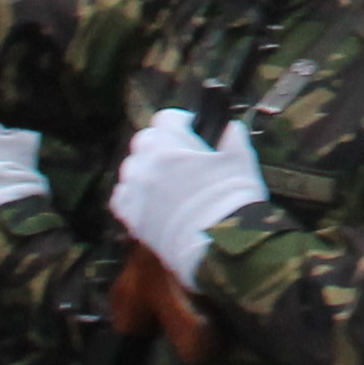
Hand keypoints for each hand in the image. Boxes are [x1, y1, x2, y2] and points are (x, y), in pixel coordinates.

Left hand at [111, 109, 269, 282]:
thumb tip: (229, 128)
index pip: (166, 119)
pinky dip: (133, 195)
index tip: (191, 129)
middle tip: (180, 155)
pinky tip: (150, 199)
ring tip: (165, 179)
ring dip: (145, 168)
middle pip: (144, 141)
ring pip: (130, 169)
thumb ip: (232, 136)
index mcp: (171, 146)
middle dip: (160, 143)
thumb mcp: (241, 159)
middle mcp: (147, 166)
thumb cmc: (233, 199)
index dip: (181, 122)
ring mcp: (137, 192)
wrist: (220, 245)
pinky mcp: (132, 218)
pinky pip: (121, 198)